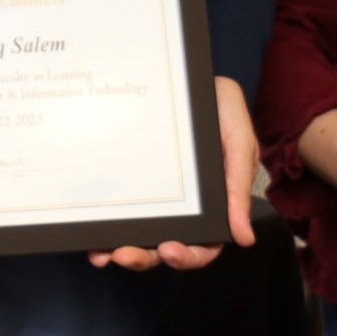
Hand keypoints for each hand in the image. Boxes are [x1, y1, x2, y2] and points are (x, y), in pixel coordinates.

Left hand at [91, 76, 258, 271]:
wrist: (188, 77)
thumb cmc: (220, 109)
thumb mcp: (237, 140)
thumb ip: (238, 185)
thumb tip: (244, 238)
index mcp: (213, 205)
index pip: (204, 245)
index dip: (188, 256)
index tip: (170, 249)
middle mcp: (184, 209)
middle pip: (166, 249)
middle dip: (146, 258)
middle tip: (125, 254)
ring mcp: (157, 199)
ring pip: (140, 237)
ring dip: (123, 250)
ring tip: (104, 253)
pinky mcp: (134, 184)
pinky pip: (120, 213)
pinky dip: (107, 230)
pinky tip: (92, 238)